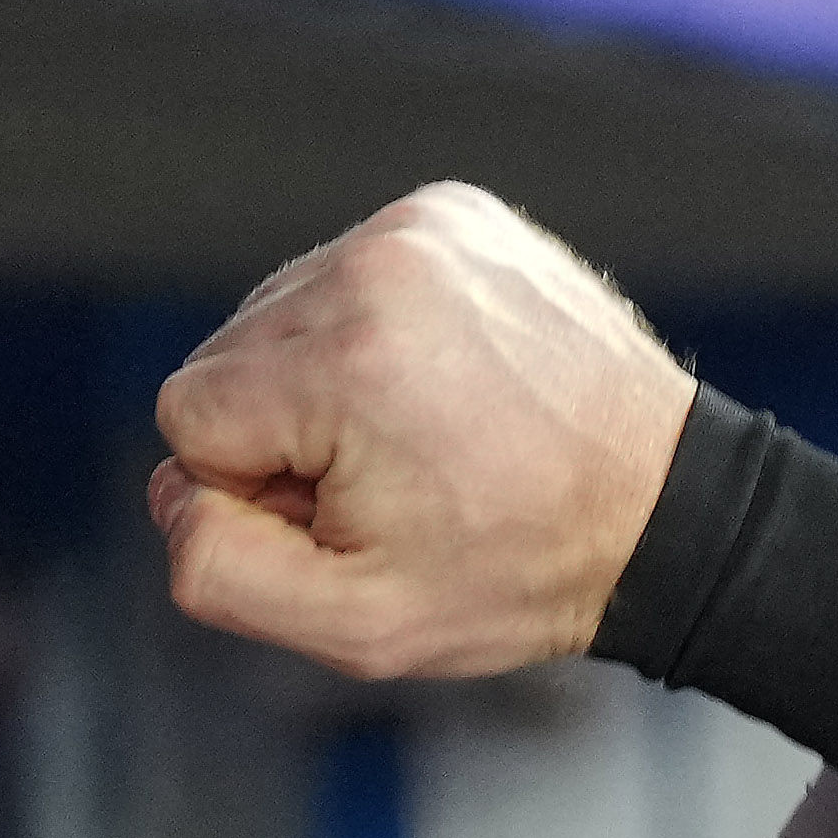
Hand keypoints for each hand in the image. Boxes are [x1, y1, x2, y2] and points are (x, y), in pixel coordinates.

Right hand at [147, 185, 697, 684]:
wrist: (664, 508)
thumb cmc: (516, 572)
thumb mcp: (357, 626)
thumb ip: (220, 570)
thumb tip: (174, 491)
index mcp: (341, 357)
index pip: (188, 418)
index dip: (256, 489)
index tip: (351, 513)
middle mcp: (374, 263)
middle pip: (230, 358)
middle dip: (289, 433)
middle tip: (401, 482)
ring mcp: (420, 224)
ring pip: (283, 315)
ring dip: (331, 382)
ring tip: (431, 435)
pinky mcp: (454, 211)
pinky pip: (349, 274)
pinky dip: (381, 333)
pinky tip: (449, 384)